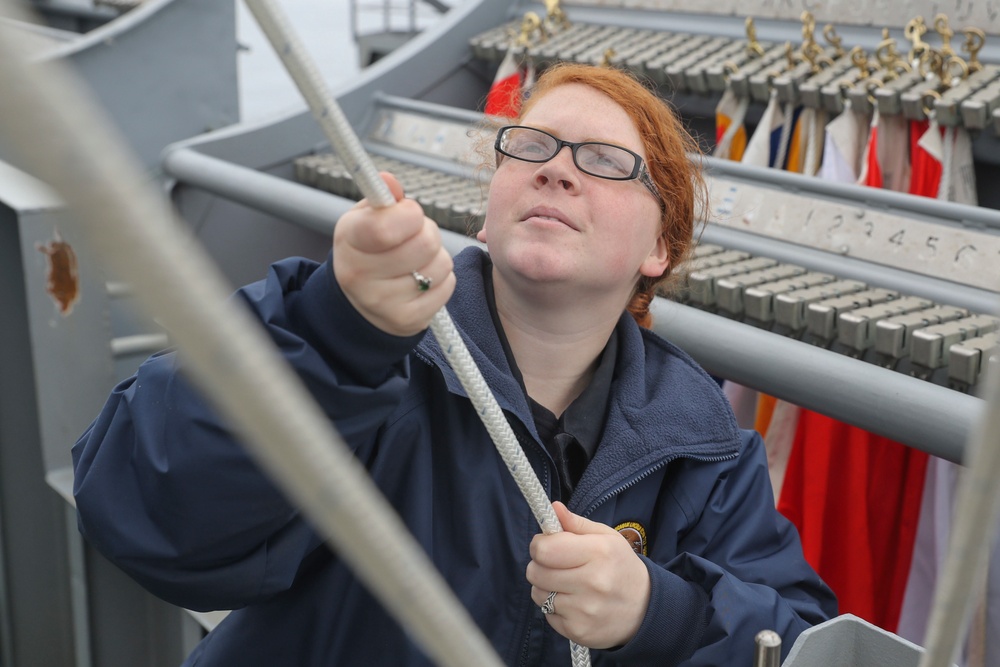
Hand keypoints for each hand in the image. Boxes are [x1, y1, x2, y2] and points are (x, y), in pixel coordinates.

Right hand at [333, 173, 454, 335]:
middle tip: (416, 235)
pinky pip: (447, 287)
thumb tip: (390, 181)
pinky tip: (422, 280)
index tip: (410, 213)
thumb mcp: (366, 217)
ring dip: (437, 256)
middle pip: (425, 243)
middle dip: (428, 232)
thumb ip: (382, 196)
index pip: (385, 227)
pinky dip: (442, 279)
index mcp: (348, 241)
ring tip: (418, 259)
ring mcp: (383, 303)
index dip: (410, 214)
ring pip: (440, 265)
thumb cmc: (368, 249)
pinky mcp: (407, 321)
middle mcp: (360, 275)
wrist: (360, 302)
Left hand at [527, 502, 650, 648]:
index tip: (546, 545)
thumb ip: (576, 523)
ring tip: (566, 585)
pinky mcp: (578, 631)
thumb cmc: (620, 567)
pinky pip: (547, 615)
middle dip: (540, 566)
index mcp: (598, 552)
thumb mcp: (606, 538)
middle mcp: (592, 582)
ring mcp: (585, 610)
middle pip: (535, 572)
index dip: (539, 545)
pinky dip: (554, 608)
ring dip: (545, 588)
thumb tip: (552, 508)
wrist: (645, 609)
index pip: (544, 549)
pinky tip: (573, 603)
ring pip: (537, 594)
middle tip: (555, 565)